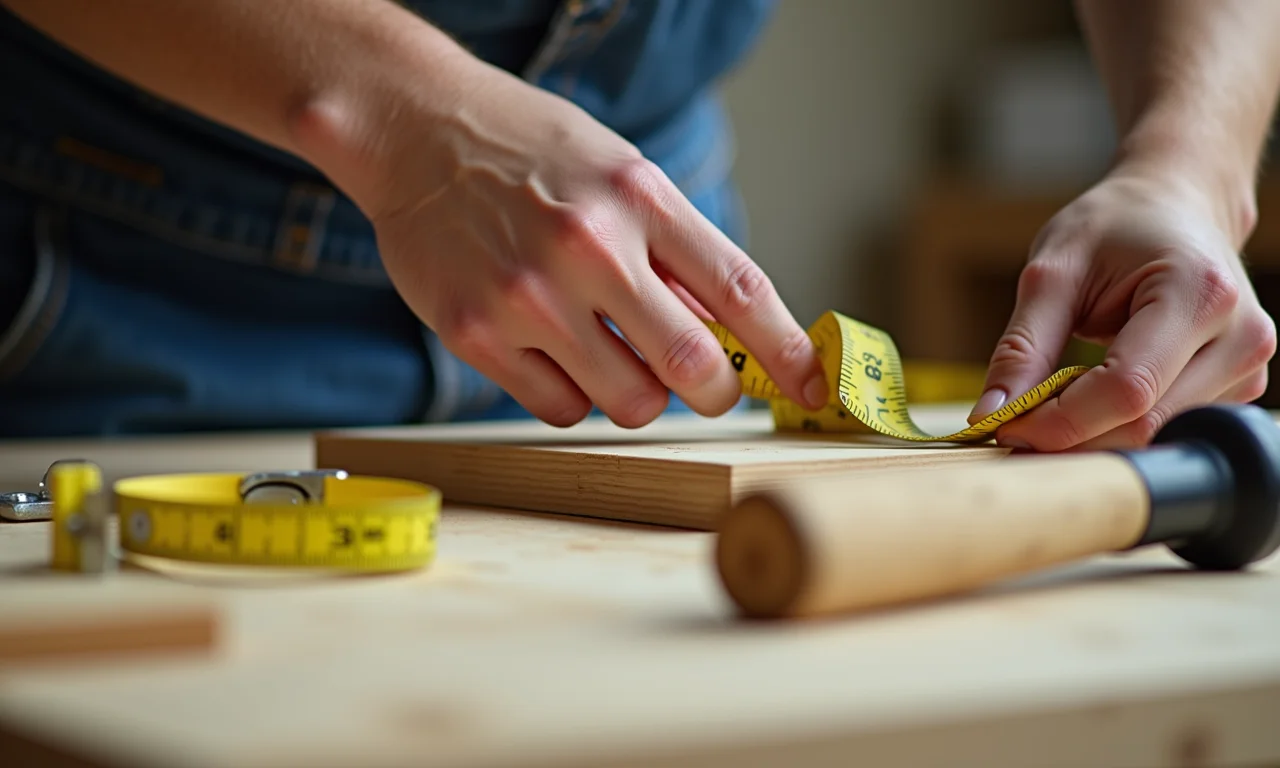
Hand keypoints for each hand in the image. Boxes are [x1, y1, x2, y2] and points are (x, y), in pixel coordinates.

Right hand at [318, 56, 826, 427]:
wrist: (417, 130)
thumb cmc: (534, 153)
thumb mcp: (621, 173)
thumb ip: (675, 252)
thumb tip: (730, 335)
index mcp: (640, 198)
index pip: (740, 290)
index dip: (788, 352)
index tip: (815, 388)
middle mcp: (589, 246)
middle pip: (693, 367)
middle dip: (717, 391)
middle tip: (709, 386)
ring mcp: (528, 296)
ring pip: (629, 404)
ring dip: (640, 395)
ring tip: (613, 351)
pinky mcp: (476, 334)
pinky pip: (560, 409)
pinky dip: (574, 396)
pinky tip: (556, 352)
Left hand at [968, 165, 1276, 450]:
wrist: (1176, 205)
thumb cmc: (1115, 227)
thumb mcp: (1053, 272)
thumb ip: (1023, 345)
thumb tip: (991, 414)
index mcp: (1199, 293)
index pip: (1126, 389)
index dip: (1059, 421)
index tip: (1003, 426)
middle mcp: (1241, 336)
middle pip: (1144, 424)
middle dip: (1069, 436)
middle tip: (1013, 424)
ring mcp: (1248, 367)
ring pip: (1155, 436)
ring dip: (1091, 437)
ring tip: (1049, 403)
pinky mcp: (1239, 387)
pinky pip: (1168, 428)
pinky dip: (1115, 427)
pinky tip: (1089, 398)